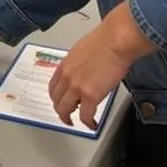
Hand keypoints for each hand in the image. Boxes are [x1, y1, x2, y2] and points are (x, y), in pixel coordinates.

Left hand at [48, 2, 153, 128]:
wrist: (114, 41)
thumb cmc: (104, 42)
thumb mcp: (81, 51)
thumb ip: (77, 65)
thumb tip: (82, 73)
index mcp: (64, 65)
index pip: (53, 86)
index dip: (56, 97)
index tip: (61, 101)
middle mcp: (66, 76)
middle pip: (56, 100)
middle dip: (61, 110)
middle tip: (67, 116)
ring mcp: (76, 87)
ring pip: (65, 110)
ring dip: (69, 119)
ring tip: (76, 123)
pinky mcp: (91, 96)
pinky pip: (85, 116)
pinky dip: (88, 123)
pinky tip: (93, 125)